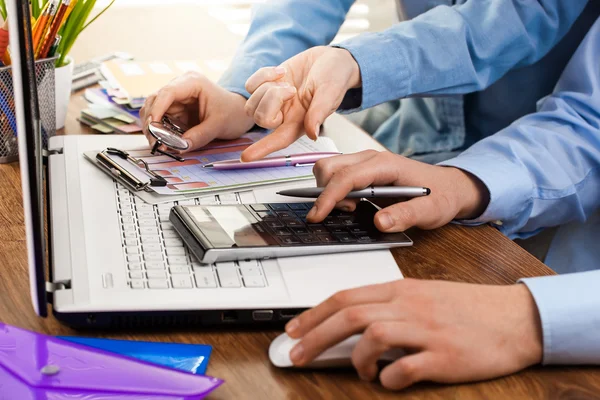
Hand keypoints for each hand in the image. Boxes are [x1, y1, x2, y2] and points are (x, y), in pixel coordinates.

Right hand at [140, 72, 254, 151]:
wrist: (239, 113)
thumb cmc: (232, 113)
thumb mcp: (219, 125)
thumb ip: (199, 136)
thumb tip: (180, 146)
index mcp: (193, 82)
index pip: (167, 92)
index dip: (157, 110)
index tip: (153, 127)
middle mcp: (180, 87)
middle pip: (155, 101)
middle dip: (152, 122)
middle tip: (155, 143)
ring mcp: (176, 98)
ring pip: (153, 111)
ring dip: (152, 128)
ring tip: (158, 145)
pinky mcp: (175, 110)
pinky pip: (161, 120)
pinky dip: (159, 131)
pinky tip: (162, 142)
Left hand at [241, 46, 360, 160]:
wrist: (330, 59)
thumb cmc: (335, 78)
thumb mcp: (330, 93)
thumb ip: (319, 112)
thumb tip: (313, 134)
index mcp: (299, 123)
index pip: (279, 140)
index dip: (262, 149)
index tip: (246, 157)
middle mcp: (284, 116)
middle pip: (260, 118)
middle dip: (271, 99)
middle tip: (292, 89)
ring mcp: (273, 102)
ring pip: (251, 103)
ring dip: (266, 87)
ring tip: (287, 80)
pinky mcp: (266, 85)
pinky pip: (249, 85)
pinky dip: (263, 75)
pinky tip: (281, 71)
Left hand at [285, 279, 542, 389]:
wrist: (514, 318)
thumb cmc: (466, 308)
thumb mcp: (422, 296)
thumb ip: (387, 306)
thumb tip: (350, 326)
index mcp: (401, 290)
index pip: (346, 297)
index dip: (314, 314)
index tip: (293, 329)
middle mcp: (410, 306)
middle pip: (350, 315)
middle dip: (315, 335)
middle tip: (296, 354)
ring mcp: (427, 330)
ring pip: (373, 335)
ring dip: (356, 358)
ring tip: (361, 370)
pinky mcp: (445, 357)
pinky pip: (406, 368)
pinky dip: (389, 378)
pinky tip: (389, 381)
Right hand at [307, 150, 489, 231]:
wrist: (449, 187)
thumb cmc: (441, 196)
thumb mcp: (431, 211)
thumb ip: (407, 215)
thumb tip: (380, 222)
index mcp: (385, 165)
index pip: (346, 177)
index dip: (328, 197)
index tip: (317, 216)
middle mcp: (370, 159)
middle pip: (329, 167)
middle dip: (326, 193)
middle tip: (347, 212)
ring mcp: (364, 163)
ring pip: (328, 169)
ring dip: (328, 191)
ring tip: (351, 208)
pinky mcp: (362, 170)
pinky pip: (335, 174)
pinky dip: (333, 190)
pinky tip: (352, 204)